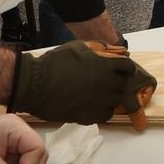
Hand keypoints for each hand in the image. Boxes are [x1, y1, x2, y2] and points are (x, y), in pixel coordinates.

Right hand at [9, 40, 158, 124]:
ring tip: (100, 95)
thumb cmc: (55, 62)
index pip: (127, 67)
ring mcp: (99, 102)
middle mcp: (106, 84)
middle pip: (123, 86)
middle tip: (108, 83)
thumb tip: (116, 51)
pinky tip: (94, 106)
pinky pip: (106, 115)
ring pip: (116, 102)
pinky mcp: (89, 116)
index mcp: (105, 66)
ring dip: (111, 98)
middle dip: (118, 83)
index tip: (124, 71)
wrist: (35, 83)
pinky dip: (103, 111)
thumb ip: (99, 49)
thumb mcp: (78, 47)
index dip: (127, 69)